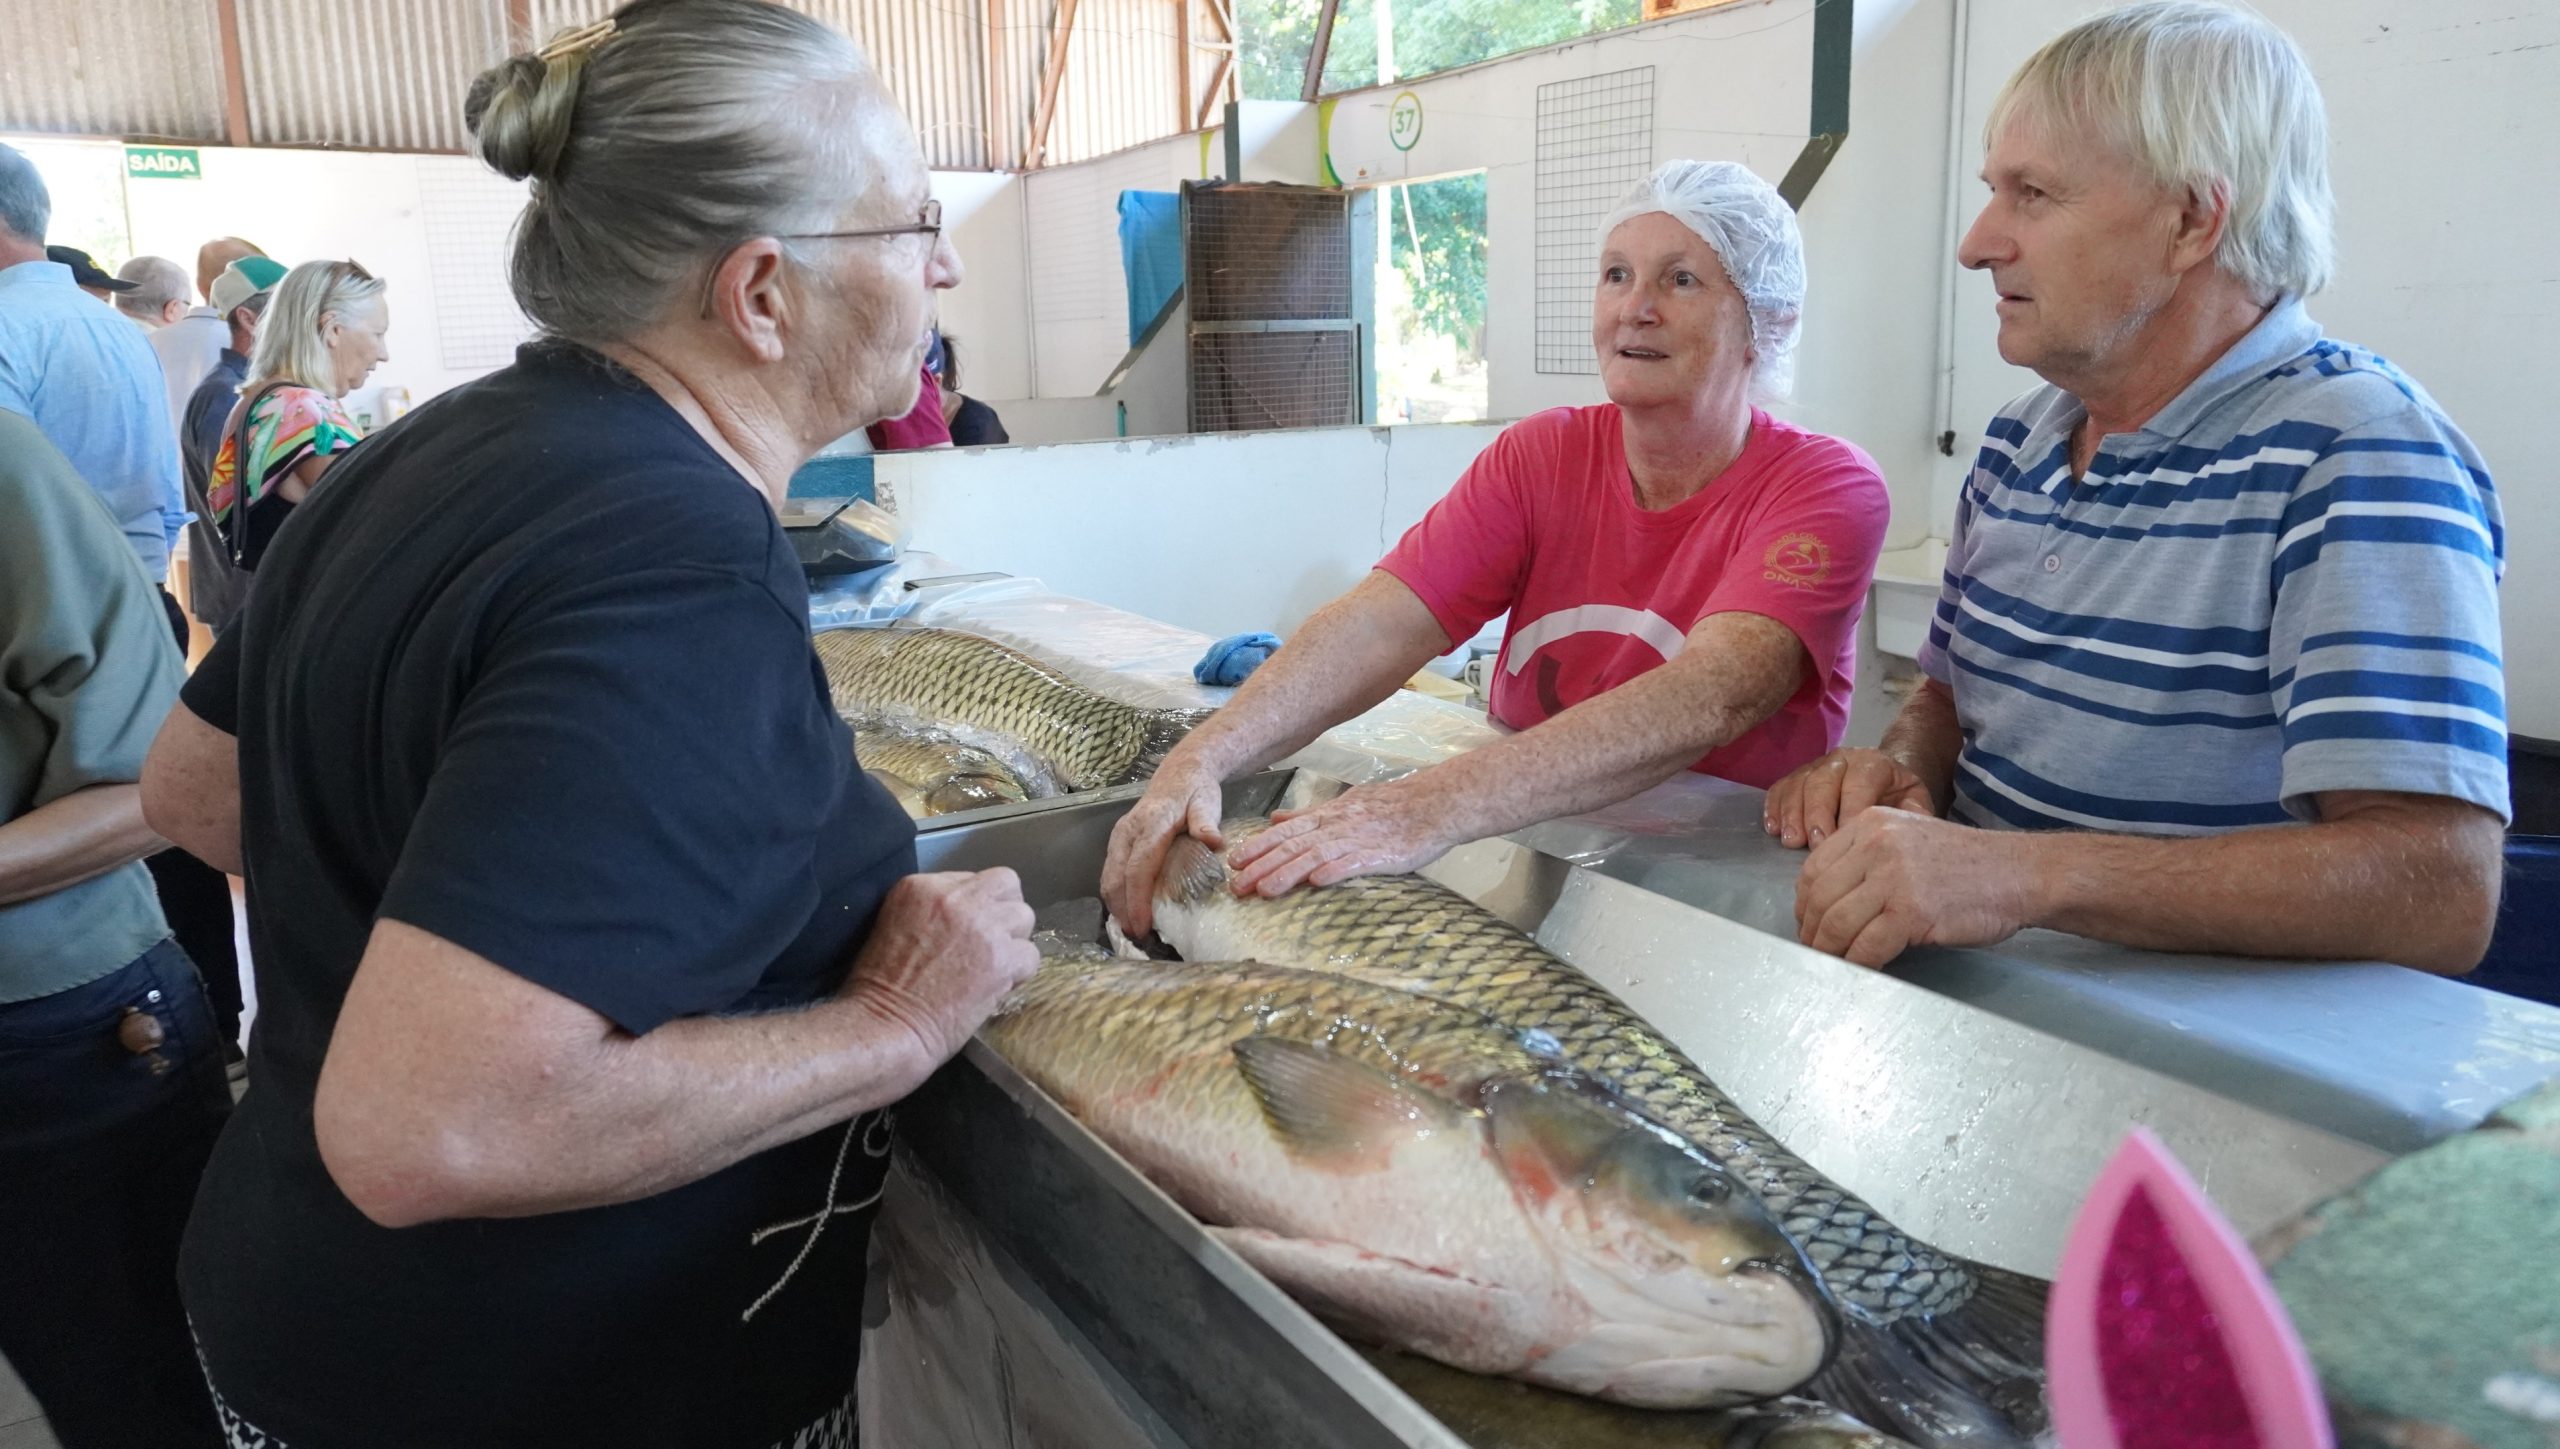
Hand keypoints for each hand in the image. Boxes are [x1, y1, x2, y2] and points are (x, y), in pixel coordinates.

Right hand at [842, 869, 1038, 1072]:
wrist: (886, 1025)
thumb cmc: (879, 986)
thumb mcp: (894, 924)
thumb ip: (932, 910)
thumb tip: (968, 915)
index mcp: (922, 887)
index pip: (971, 880)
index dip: (975, 906)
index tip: (966, 931)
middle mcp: (955, 899)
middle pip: (1005, 884)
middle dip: (1004, 908)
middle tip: (993, 937)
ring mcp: (982, 927)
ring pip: (1024, 916)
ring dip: (1014, 940)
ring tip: (994, 964)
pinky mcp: (1002, 959)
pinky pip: (1030, 955)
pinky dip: (1019, 972)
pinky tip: (998, 986)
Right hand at [1102, 763, 1225, 936]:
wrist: (1181, 773)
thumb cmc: (1196, 791)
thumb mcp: (1208, 802)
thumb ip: (1206, 822)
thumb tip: (1213, 842)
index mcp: (1150, 824)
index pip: (1138, 868)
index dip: (1137, 899)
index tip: (1142, 925)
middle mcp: (1128, 831)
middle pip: (1116, 876)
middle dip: (1123, 909)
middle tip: (1137, 937)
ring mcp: (1120, 836)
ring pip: (1109, 876)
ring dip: (1117, 905)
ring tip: (1132, 930)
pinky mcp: (1119, 842)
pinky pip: (1111, 871)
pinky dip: (1116, 894)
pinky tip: (1128, 911)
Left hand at [1225, 781, 1453, 898]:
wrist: (1433, 803)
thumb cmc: (1391, 806)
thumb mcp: (1344, 804)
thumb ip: (1309, 815)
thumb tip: (1275, 819)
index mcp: (1328, 816)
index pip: (1285, 832)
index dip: (1258, 846)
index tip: (1233, 861)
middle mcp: (1336, 826)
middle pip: (1293, 847)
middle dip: (1262, 866)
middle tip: (1236, 886)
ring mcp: (1358, 840)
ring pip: (1316, 856)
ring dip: (1289, 874)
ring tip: (1265, 891)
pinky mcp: (1381, 854)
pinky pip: (1354, 862)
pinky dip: (1335, 871)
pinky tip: (1317, 883)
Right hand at [1763, 748, 1935, 848]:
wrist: (1884, 782)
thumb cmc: (1897, 799)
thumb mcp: (1915, 803)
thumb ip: (1914, 815)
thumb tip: (1903, 832)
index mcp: (1873, 763)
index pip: (1858, 783)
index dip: (1850, 811)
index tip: (1846, 840)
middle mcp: (1842, 759)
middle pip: (1822, 782)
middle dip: (1816, 815)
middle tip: (1815, 845)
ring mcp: (1815, 765)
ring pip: (1798, 784)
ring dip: (1792, 814)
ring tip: (1792, 842)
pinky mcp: (1796, 776)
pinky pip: (1780, 787)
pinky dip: (1773, 807)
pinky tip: (1773, 829)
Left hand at [1791, 807, 2036, 967]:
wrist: (2021, 873)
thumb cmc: (1968, 864)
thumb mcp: (1908, 840)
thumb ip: (1867, 859)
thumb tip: (1826, 901)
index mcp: (1871, 823)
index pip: (1813, 868)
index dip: (1804, 904)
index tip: (1809, 924)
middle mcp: (1877, 844)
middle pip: (1819, 897)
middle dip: (1812, 932)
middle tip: (1817, 952)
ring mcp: (1894, 877)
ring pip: (1836, 924)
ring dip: (1829, 952)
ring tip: (1834, 964)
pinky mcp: (1912, 911)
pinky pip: (1866, 946)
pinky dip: (1858, 964)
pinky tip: (1863, 970)